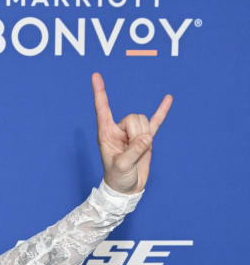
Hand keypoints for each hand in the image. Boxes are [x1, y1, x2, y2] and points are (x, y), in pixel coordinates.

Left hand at [92, 72, 171, 193]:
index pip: (102, 109)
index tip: (96, 75)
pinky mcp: (146, 137)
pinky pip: (156, 121)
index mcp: (106, 133)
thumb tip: (147, 137)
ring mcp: (133, 133)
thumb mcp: (121, 167)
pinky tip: (168, 99)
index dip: (100, 93)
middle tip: (132, 152)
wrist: (127, 189)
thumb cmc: (118, 179)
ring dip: (145, 138)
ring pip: (144, 121)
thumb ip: (133, 151)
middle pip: (133, 117)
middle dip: (137, 135)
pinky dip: (162, 111)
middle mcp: (119, 130)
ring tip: (138, 152)